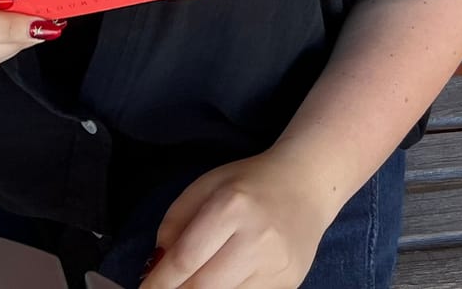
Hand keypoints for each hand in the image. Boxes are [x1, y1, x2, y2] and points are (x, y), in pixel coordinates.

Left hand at [140, 151, 339, 288]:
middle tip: (163, 288)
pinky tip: (220, 280)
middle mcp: (256, 238)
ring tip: (191, 282)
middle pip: (203, 287)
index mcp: (231, 206)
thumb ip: (175, 224)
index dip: (159, 282)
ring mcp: (276, 265)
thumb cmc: (247, 183)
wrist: (305, 185)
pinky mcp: (288, 283)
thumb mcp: (204, 187)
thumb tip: (156, 266)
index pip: (186, 258)